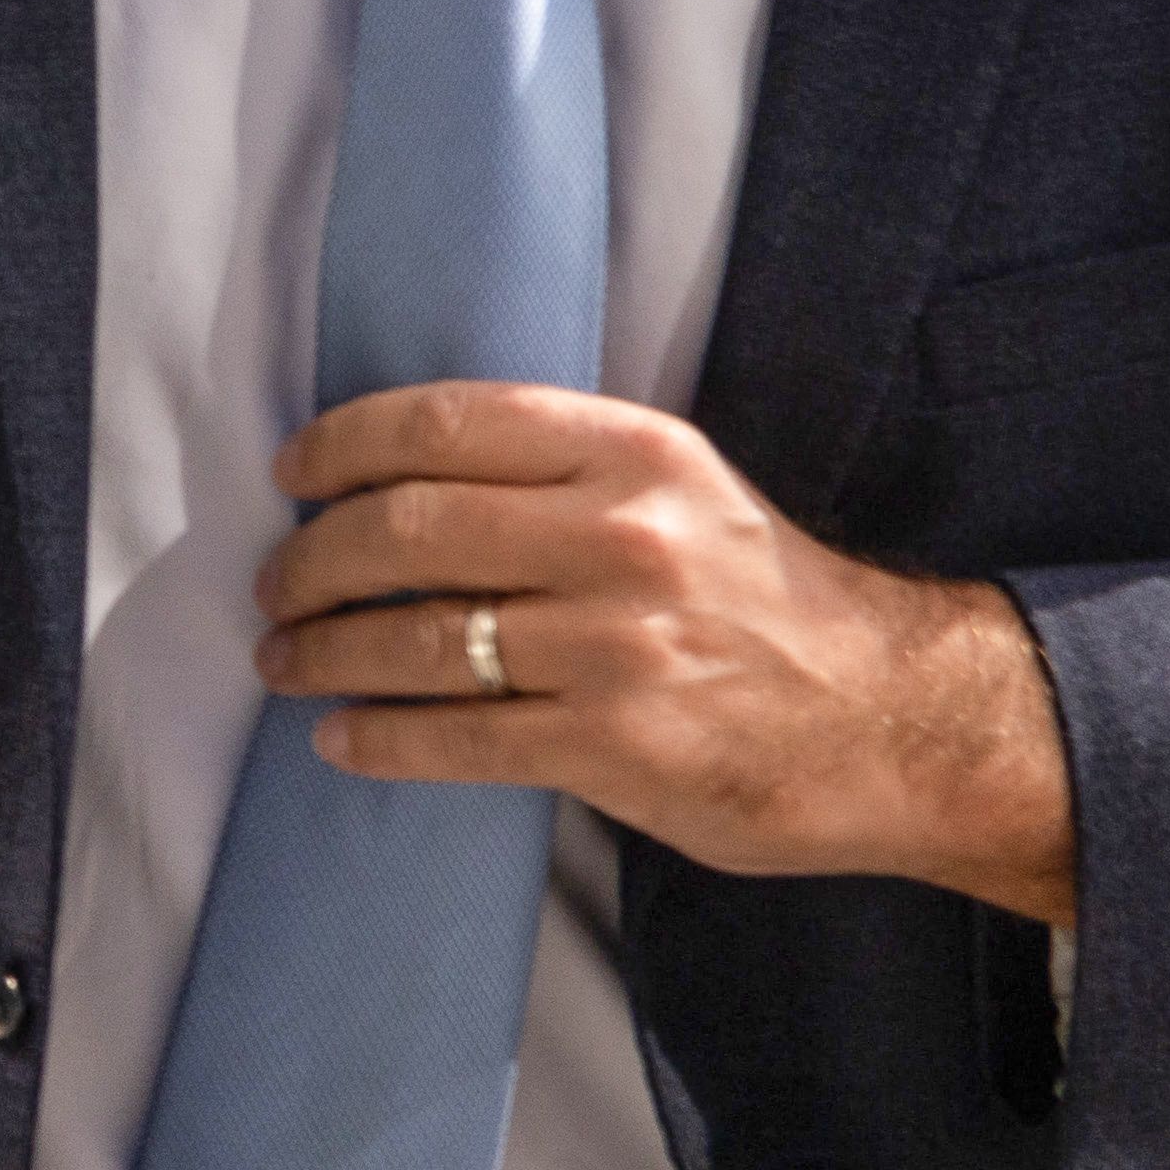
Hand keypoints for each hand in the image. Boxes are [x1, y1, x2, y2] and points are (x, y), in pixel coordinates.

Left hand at [256, 384, 1079, 925]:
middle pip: (405, 529)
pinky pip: (456, 738)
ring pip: (417, 638)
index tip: (294, 472)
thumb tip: (396, 477)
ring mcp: (618, 646)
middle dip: (312, 560)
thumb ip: (559, 468)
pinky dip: (377, 738)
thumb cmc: (762, 597)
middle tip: (277, 586)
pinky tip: (340, 738)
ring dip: (324, 652)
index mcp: (632, 451)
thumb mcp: (679, 487)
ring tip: (287, 661)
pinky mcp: (616, 746)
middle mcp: (622, 537)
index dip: (342, 445)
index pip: (442, 423)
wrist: (892, 716)